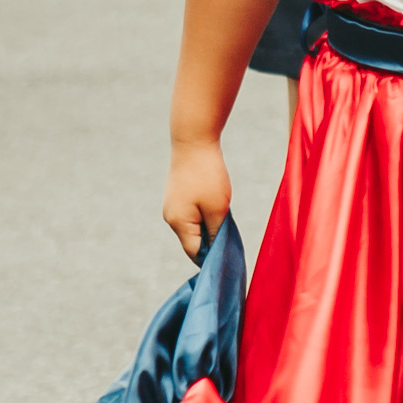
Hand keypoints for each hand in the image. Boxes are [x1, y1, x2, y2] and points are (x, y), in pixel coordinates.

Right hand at [164, 138, 230, 259]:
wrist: (193, 142)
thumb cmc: (208, 176)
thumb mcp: (218, 208)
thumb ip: (215, 233)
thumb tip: (214, 251)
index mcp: (178, 224)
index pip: (195, 253)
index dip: (211, 259)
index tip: (229, 260)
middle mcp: (171, 218)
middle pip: (192, 242)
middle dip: (211, 244)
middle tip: (232, 241)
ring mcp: (172, 207)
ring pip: (193, 228)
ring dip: (208, 229)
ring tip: (225, 222)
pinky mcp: (176, 197)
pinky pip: (191, 215)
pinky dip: (203, 217)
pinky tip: (216, 209)